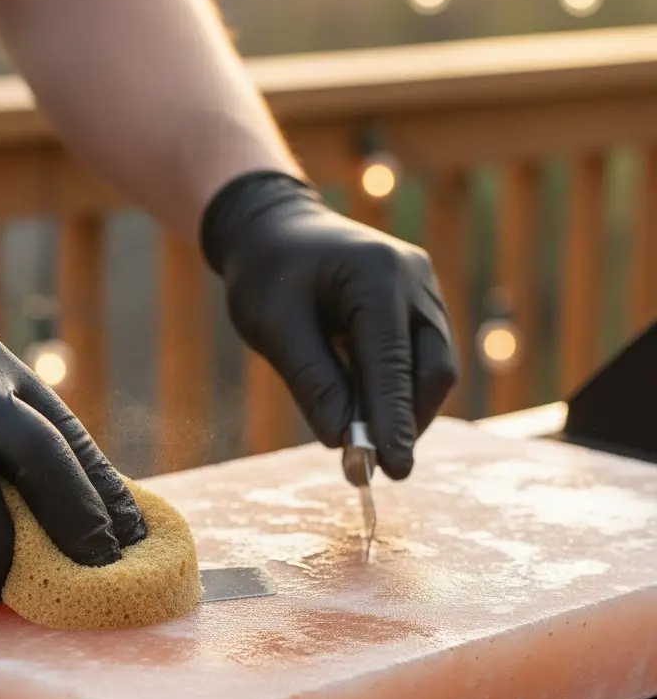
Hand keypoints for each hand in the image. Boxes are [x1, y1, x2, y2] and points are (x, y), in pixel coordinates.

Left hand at [201, 171, 458, 479]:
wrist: (275, 229)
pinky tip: (366, 412)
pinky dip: (397, 392)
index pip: (393, 362)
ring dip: (403, 411)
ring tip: (365, 444)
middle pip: (431, 369)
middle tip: (376, 468)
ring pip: (432, 368)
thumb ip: (312, 381)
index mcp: (377, 274)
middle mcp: (414, 278)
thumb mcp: (274, 328)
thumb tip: (345, 440)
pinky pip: (420, 359)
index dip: (394, 420)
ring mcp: (423, 290)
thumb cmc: (267, 274)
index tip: (392, 468)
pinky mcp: (418, 305)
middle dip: (406, 422)